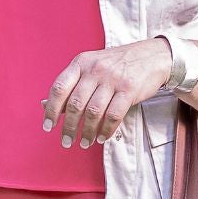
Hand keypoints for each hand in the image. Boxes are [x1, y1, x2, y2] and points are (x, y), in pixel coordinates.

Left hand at [42, 37, 177, 148]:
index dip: (51, 110)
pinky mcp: (129, 89)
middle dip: (69, 127)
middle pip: (76, 103)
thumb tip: (46, 106)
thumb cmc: (117, 65)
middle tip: (66, 141)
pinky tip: (102, 137)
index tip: (48, 127)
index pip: (59, 88)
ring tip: (84, 142)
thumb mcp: (91, 67)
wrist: (151, 56)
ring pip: (94, 112)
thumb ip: (72, 86)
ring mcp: (113, 79)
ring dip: (87, 132)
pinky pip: (113, 115)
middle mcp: (95, 69)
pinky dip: (106, 130)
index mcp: (81, 63)